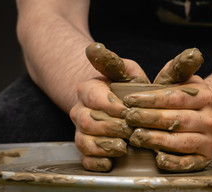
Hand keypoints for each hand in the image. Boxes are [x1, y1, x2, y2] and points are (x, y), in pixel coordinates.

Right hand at [70, 43, 148, 171]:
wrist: (114, 103)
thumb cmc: (124, 86)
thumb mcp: (126, 71)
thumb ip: (115, 63)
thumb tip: (94, 48)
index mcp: (88, 89)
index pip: (94, 97)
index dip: (111, 105)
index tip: (129, 110)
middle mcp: (79, 110)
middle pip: (88, 121)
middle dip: (111, 127)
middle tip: (131, 131)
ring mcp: (80, 130)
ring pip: (84, 141)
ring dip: (104, 146)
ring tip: (123, 147)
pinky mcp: (85, 147)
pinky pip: (84, 158)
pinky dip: (96, 163)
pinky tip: (110, 163)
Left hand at [123, 48, 211, 171]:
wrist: (204, 114)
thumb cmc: (182, 95)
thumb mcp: (179, 78)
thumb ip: (179, 66)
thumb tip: (194, 52)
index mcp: (205, 96)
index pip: (176, 97)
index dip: (151, 99)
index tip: (129, 99)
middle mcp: (210, 118)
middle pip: (177, 120)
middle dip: (149, 119)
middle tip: (128, 118)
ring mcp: (210, 140)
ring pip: (182, 142)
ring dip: (157, 140)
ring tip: (136, 137)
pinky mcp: (205, 158)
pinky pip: (190, 163)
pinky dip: (173, 163)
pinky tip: (157, 158)